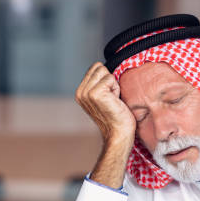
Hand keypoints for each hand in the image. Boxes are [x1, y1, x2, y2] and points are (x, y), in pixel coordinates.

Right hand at [74, 62, 136, 188]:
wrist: (119, 134)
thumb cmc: (117, 116)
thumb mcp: (103, 97)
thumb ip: (99, 83)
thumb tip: (104, 68)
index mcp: (80, 92)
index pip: (94, 68)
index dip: (106, 79)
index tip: (108, 96)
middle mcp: (80, 92)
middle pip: (98, 66)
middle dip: (109, 80)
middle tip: (111, 98)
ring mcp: (86, 92)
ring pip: (104, 71)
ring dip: (113, 84)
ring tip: (113, 100)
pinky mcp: (95, 93)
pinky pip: (110, 78)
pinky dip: (116, 89)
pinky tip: (114, 101)